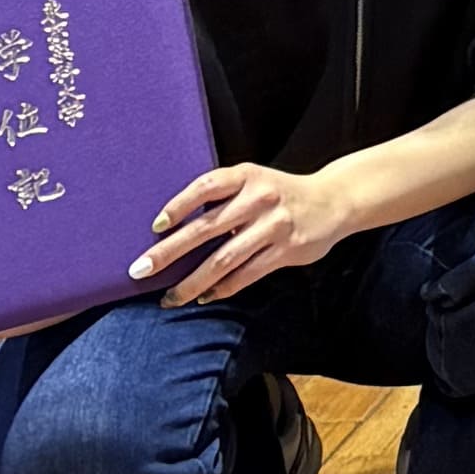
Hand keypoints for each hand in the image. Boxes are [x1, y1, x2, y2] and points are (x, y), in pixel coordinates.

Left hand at [136, 160, 360, 306]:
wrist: (334, 200)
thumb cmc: (280, 192)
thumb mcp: (254, 180)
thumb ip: (222, 196)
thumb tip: (172, 228)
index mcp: (247, 175)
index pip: (206, 186)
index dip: (178, 205)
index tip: (156, 226)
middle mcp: (259, 198)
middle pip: (206, 227)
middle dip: (169, 252)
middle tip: (141, 269)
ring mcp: (274, 226)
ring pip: (223, 259)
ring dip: (191, 281)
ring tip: (169, 298)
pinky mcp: (286, 250)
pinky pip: (246, 274)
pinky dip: (222, 288)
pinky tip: (204, 296)